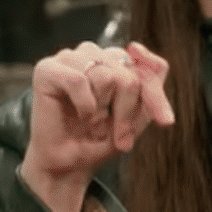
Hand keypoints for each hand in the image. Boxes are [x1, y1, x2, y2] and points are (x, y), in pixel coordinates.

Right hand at [20, 41, 172, 211]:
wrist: (69, 165)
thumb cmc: (101, 139)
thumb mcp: (138, 114)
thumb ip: (148, 80)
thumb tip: (135, 46)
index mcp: (117, 59)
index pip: (151, 67)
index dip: (156, 97)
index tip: (165, 122)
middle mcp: (94, 53)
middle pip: (129, 75)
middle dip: (126, 111)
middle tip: (114, 134)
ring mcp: (70, 58)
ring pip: (107, 76)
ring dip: (103, 110)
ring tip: (92, 123)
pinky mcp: (47, 69)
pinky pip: (78, 80)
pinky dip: (84, 105)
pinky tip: (80, 114)